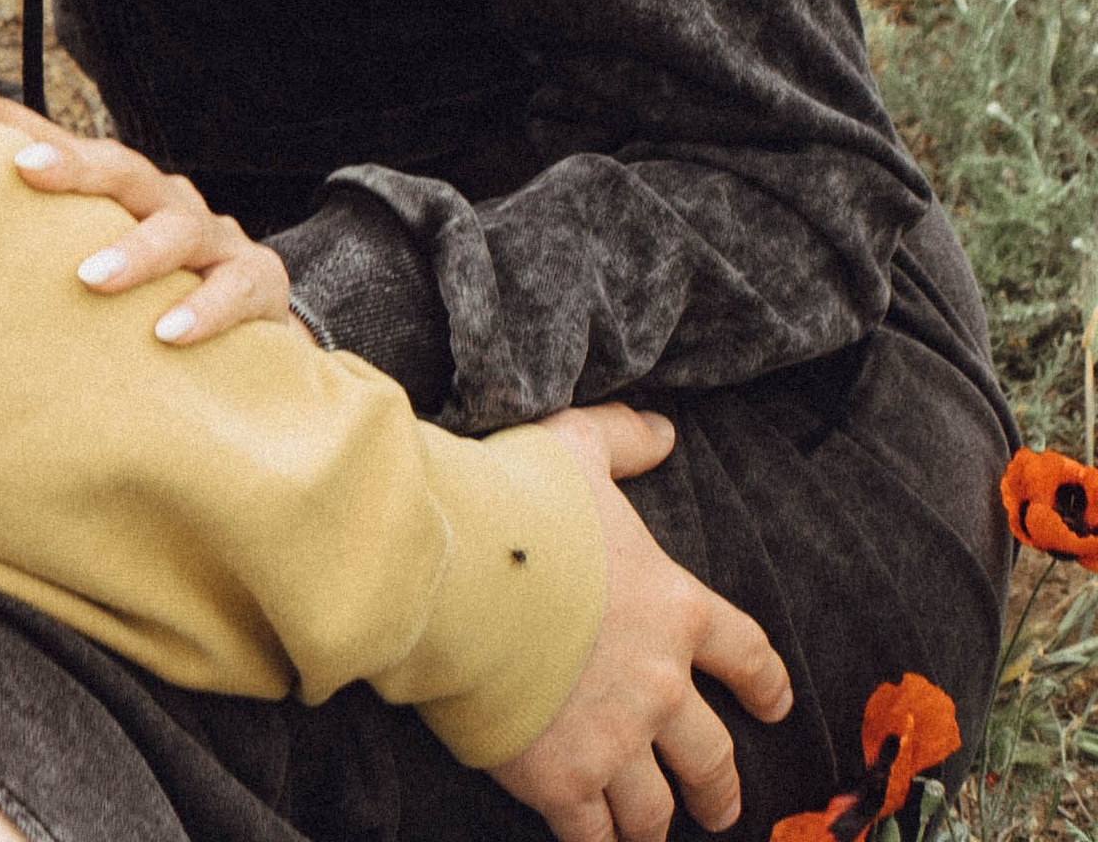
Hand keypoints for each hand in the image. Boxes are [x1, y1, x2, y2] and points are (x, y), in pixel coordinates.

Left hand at [0, 73, 298, 344]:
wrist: (257, 334)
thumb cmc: (152, 297)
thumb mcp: (99, 266)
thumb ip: (39, 253)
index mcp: (121, 195)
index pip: (64, 148)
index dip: (13, 121)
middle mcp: (165, 203)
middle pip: (120, 169)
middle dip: (72, 164)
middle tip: (22, 171)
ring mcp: (215, 240)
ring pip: (177, 228)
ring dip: (135, 252)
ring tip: (91, 278)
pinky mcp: (258, 284)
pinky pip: (235, 290)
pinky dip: (204, 310)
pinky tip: (167, 333)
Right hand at [489, 405, 790, 841]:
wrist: (456, 571)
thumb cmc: (517, 504)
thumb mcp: (575, 448)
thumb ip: (623, 439)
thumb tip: (663, 430)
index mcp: (674, 610)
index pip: (746, 655)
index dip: (767, 684)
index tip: (776, 706)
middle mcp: (659, 687)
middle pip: (712, 756)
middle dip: (720, 788)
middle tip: (722, 806)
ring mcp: (614, 741)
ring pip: (655, 809)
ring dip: (658, 824)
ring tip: (653, 833)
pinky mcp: (562, 781)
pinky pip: (593, 835)